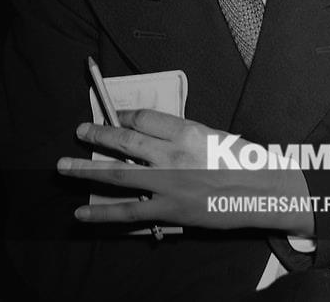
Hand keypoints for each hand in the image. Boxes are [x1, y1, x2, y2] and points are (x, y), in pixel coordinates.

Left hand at [56, 109, 311, 232]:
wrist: (267, 193)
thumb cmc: (249, 162)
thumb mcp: (218, 136)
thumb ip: (186, 137)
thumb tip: (156, 139)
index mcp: (188, 131)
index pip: (145, 118)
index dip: (124, 116)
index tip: (115, 117)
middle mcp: (172, 154)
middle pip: (124, 140)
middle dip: (97, 135)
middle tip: (79, 132)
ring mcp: (167, 184)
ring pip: (117, 174)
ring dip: (86, 170)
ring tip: (62, 167)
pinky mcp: (168, 210)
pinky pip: (128, 211)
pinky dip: (102, 213)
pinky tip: (81, 213)